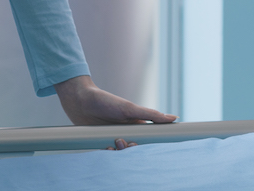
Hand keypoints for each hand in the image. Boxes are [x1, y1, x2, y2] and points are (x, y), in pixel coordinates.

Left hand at [54, 75, 176, 149]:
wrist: (79, 100)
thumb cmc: (105, 101)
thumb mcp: (129, 108)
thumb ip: (151, 115)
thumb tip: (173, 118)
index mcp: (136, 123)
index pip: (149, 137)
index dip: (151, 143)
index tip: (150, 145)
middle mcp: (126, 130)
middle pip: (135, 147)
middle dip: (132, 148)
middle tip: (124, 142)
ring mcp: (113, 136)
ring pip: (122, 152)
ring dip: (120, 151)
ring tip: (114, 143)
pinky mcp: (101, 141)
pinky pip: (108, 153)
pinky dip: (109, 153)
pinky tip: (106, 147)